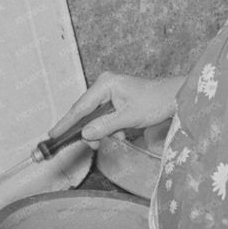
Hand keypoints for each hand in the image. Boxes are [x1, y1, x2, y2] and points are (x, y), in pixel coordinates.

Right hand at [49, 72, 181, 146]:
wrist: (174, 98)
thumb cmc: (155, 102)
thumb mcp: (129, 118)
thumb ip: (105, 126)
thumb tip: (85, 134)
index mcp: (105, 84)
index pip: (80, 107)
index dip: (66, 123)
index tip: (53, 134)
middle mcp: (104, 85)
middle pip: (85, 112)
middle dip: (88, 130)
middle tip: (88, 145)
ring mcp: (110, 93)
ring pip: (95, 117)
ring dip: (103, 131)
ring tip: (117, 136)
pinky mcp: (116, 101)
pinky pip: (105, 118)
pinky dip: (110, 128)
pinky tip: (121, 133)